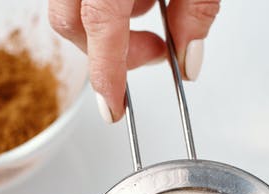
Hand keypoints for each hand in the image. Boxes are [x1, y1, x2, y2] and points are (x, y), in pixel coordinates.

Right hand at [48, 0, 219, 121]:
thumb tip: (188, 58)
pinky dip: (104, 3)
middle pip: (72, 23)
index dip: (106, 72)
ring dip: (108, 25)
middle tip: (155, 53)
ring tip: (152, 9)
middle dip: (109, 52)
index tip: (113, 109)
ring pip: (72, 9)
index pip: (99, 24)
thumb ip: (196, 9)